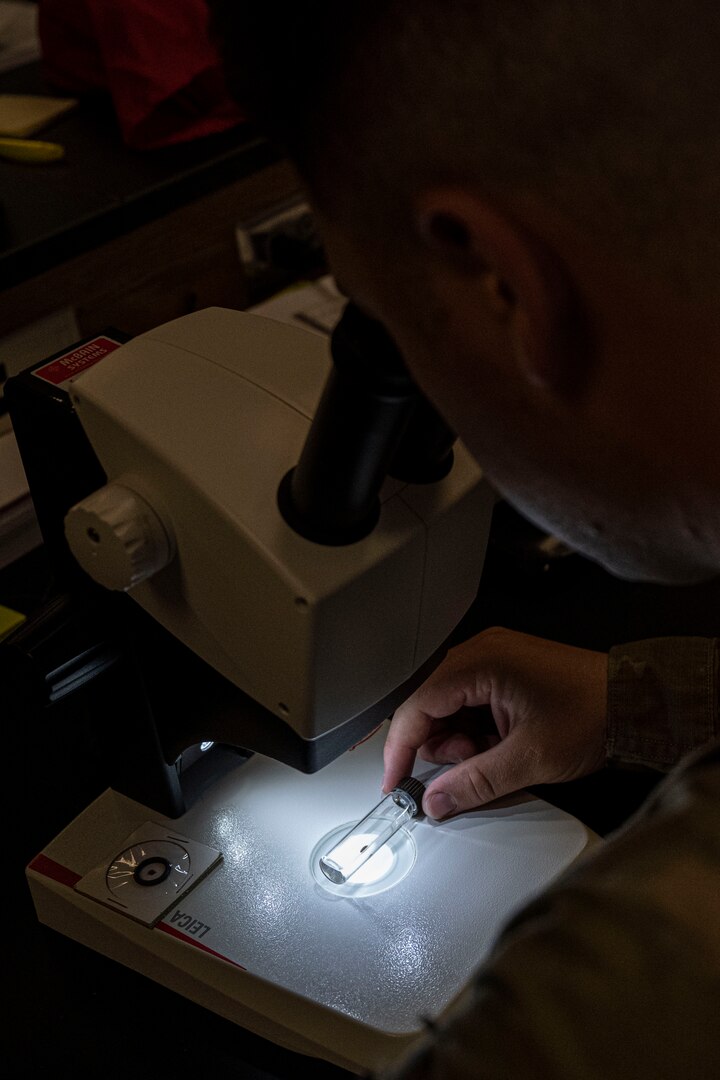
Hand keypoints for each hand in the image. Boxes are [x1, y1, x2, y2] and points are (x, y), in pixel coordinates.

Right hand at [382, 626, 607, 818]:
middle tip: (467, 771)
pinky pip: (471, 704)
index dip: (400, 748)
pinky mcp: (506, 671)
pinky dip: (477, 732)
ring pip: (450, 708)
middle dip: (441, 746)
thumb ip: (474, 781)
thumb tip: (437, 801)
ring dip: (461, 741)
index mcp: (480, 662)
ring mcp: (494, 659)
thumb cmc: (596, 712)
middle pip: (430, 706)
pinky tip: (501, 747)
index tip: (394, 781)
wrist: (642, 700)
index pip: (417, 706)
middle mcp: (482, 653)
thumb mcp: (530, 758)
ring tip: (495, 757)